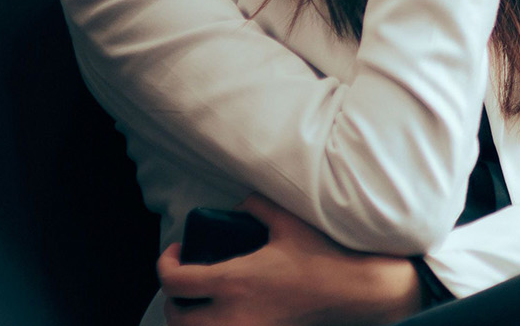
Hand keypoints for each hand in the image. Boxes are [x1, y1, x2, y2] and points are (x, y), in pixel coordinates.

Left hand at [160, 194, 423, 325]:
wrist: (355, 292)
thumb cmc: (323, 255)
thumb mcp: (288, 220)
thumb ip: (256, 205)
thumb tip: (237, 205)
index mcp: (234, 280)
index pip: (175, 281)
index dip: (164, 264)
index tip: (175, 252)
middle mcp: (233, 315)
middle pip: (175, 318)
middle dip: (171, 298)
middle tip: (183, 279)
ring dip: (187, 319)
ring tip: (197, 302)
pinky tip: (222, 315)